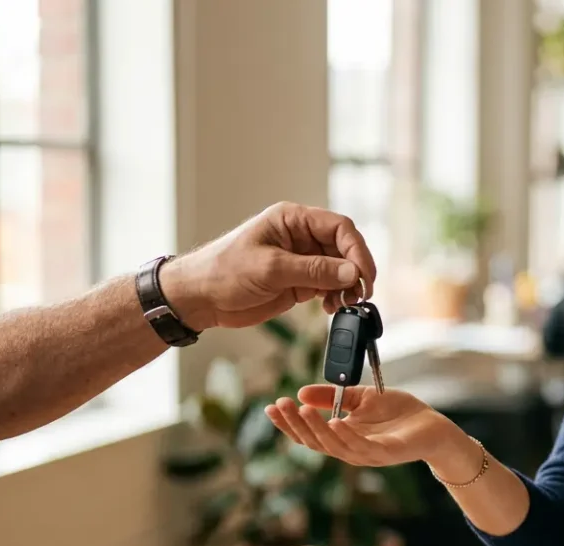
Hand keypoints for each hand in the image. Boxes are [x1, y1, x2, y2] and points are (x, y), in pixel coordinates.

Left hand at [160, 202, 377, 330]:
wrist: (200, 298)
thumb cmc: (223, 271)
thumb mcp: (271, 268)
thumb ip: (314, 270)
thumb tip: (351, 272)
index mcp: (293, 220)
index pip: (339, 228)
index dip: (356, 250)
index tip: (363, 275)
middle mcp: (301, 237)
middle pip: (344, 249)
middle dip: (356, 271)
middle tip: (360, 294)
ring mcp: (302, 260)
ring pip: (340, 270)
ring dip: (348, 287)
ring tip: (345, 304)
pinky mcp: (299, 282)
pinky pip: (329, 287)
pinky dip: (337, 298)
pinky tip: (332, 308)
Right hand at [265, 385, 469, 468]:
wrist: (434, 425)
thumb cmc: (400, 413)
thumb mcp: (361, 397)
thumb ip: (334, 395)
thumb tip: (302, 392)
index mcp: (343, 436)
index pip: (309, 433)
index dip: (289, 423)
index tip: (271, 406)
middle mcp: (350, 448)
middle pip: (315, 442)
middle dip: (295, 424)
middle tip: (281, 405)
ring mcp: (367, 454)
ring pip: (334, 446)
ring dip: (316, 429)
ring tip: (302, 410)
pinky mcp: (385, 453)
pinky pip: (361, 448)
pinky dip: (346, 436)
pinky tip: (335, 422)